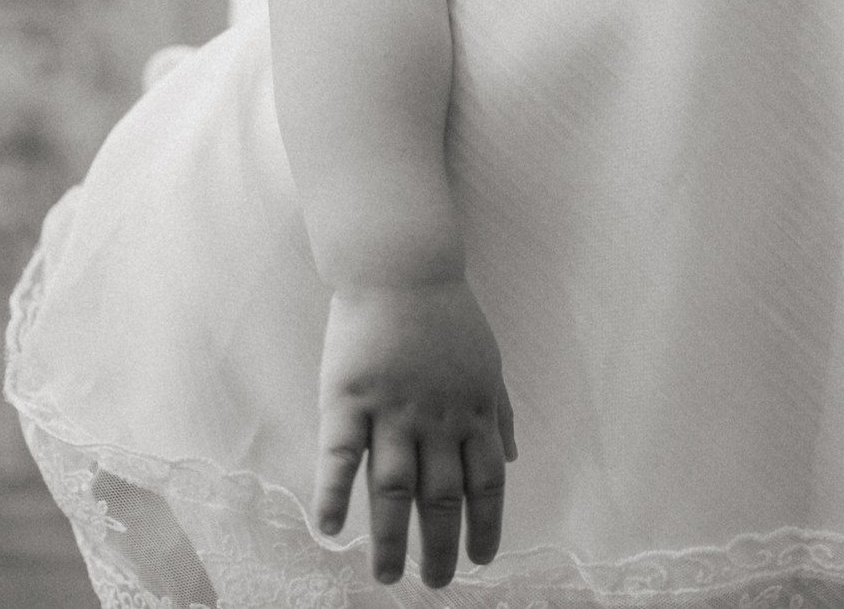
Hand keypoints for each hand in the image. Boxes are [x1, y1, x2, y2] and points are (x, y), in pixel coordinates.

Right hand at [314, 279, 517, 585]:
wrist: (402, 267)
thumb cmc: (447, 315)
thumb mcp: (488, 363)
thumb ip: (500, 413)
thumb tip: (513, 459)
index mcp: (473, 412)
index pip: (487, 483)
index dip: (485, 526)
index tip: (481, 560)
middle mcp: (437, 419)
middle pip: (441, 497)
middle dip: (440, 547)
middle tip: (434, 582)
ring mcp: (391, 410)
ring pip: (393, 489)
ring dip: (389, 539)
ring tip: (386, 576)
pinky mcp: (348, 398)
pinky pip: (342, 456)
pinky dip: (336, 495)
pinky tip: (330, 530)